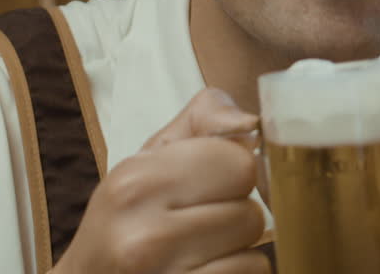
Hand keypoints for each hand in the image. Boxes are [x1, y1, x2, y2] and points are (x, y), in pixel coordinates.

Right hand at [53, 88, 270, 273]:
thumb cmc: (126, 215)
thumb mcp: (150, 156)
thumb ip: (202, 120)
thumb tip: (250, 124)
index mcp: (138, 182)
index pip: (240, 164)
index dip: (234, 171)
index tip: (212, 181)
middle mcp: (146, 233)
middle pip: (251, 213)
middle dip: (235, 214)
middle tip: (202, 218)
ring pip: (254, 251)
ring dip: (237, 248)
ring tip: (202, 246)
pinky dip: (236, 272)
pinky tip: (205, 267)